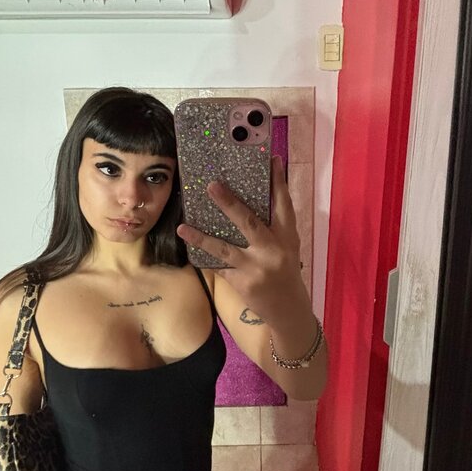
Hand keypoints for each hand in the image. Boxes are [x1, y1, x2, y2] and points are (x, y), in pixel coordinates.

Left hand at [177, 155, 304, 326]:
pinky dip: (204, 258)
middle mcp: (273, 250)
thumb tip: (247, 201)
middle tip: (212, 185)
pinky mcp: (243, 283)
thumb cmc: (285, 272)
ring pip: (225, 248)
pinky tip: (189, 249)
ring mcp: (257, 268)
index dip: (278, 182)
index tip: (272, 160)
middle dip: (229, 203)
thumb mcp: (287, 247)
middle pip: (249, 222)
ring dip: (201, 237)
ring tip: (182, 227)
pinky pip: (219, 267)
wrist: (289, 310)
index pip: (284, 204)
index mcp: (288, 236)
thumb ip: (273, 227)